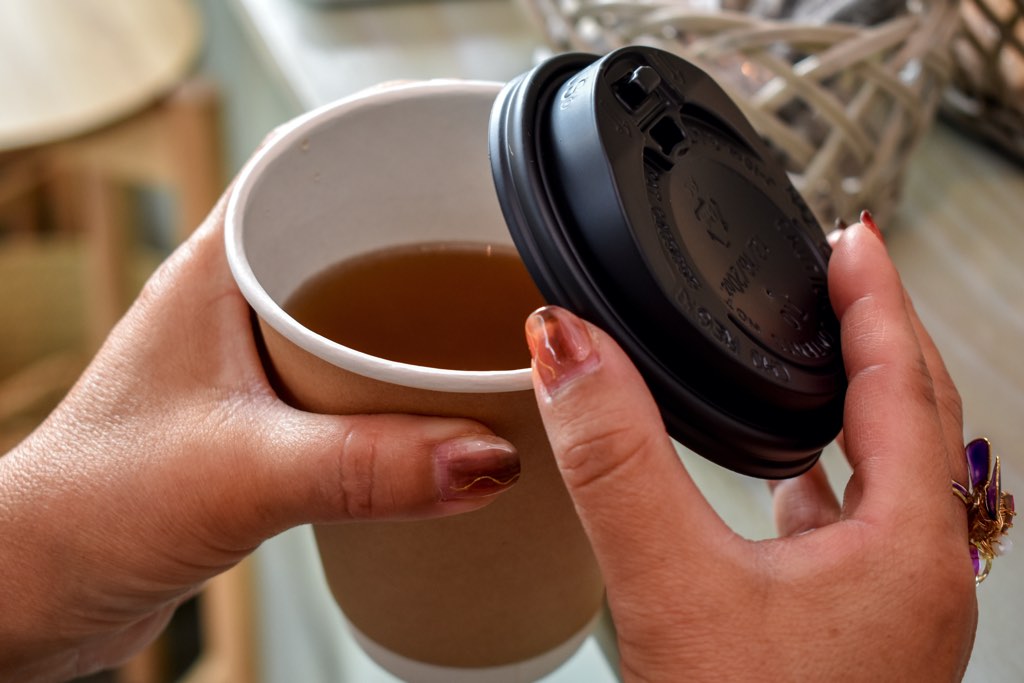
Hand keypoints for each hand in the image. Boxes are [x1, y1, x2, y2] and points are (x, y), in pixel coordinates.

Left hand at [0, 193, 518, 680]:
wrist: (42, 590)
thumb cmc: (89, 507)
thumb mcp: (245, 472)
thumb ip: (369, 465)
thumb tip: (485, 454)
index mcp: (217, 269)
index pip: (308, 164)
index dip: (387, 149)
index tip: (460, 159)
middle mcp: (232, 304)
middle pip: (347, 241)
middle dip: (423, 248)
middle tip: (493, 264)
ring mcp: (246, 363)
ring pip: (351, 318)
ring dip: (411, 330)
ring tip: (478, 338)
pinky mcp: (260, 421)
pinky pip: (345, 384)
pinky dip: (393, 393)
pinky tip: (432, 418)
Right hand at [525, 221, 976, 680]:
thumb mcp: (669, 587)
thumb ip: (614, 459)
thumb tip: (566, 348)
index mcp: (904, 546)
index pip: (904, 378)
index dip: (875, 295)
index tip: (853, 234)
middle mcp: (917, 575)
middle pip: (917, 417)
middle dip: (877, 334)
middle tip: (843, 275)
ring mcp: (890, 609)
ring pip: (891, 472)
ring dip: (858, 404)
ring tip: (817, 353)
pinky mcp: (851, 634)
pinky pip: (856, 524)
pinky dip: (827, 476)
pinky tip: (786, 479)